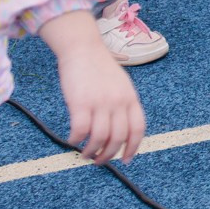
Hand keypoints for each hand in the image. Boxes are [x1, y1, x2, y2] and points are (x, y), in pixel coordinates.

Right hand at [40, 9, 144, 163]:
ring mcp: (100, 102)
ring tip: (85, 154)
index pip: (137, 129)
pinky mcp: (80, 102)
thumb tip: (118, 131)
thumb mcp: (120, 85)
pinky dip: (76, 139)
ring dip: (92, 151)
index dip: (133, 148)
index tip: (126, 160)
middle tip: (99, 160)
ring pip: (100, 138)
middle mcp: (118, 102)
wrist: (83, 48)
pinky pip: (80, 130)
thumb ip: (122, 105)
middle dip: (109, 155)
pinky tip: (72, 140)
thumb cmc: (99, 67)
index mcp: (131, 98)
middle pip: (118, 138)